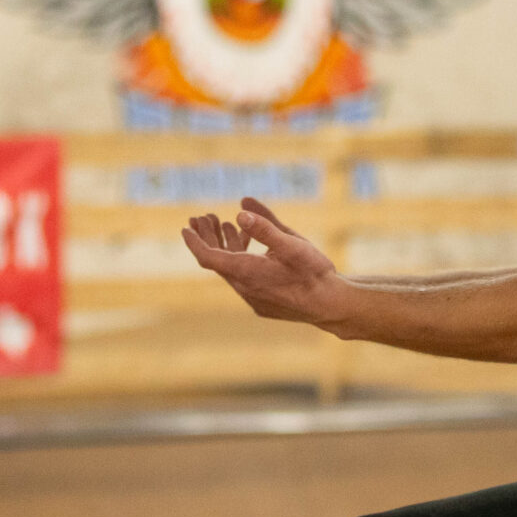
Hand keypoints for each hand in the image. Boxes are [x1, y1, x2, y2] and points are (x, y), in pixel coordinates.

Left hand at [181, 195, 345, 325]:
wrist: (331, 305)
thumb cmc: (314, 272)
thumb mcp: (293, 244)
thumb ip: (266, 227)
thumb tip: (241, 211)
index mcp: (247, 273)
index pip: (208, 257)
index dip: (195, 242)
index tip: (185, 227)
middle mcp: (245, 288)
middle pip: (217, 261)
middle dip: (207, 237)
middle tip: (200, 216)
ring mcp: (253, 297)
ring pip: (230, 268)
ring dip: (224, 245)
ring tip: (221, 222)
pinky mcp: (262, 301)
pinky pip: (242, 275)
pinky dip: (239, 256)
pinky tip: (246, 241)